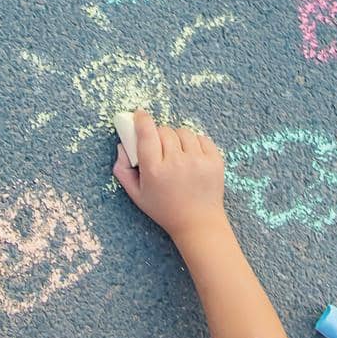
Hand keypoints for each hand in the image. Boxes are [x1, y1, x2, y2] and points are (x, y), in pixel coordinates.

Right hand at [112, 110, 227, 243]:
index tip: (139, 114)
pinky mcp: (214, 160)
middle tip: (160, 148)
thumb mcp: (137, 195)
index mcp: (154, 170)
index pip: (146, 133)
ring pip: (183, 132)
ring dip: (177, 138)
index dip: (141, 120)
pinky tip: (191, 157)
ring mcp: (198, 160)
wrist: (198, 223)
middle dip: (159, 135)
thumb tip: (122, 145)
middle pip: (164, 130)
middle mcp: (176, 163)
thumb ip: (123, 170)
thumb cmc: (165, 209)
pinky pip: (201, 138)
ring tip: (177, 154)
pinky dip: (194, 143)